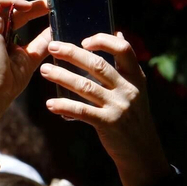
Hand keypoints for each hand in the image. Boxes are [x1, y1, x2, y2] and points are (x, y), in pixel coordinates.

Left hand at [41, 33, 170, 185]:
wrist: (141, 151)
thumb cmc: (133, 115)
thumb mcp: (136, 88)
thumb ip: (125, 64)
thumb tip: (118, 34)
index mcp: (135, 77)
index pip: (124, 50)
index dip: (104, 40)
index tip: (84, 40)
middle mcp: (128, 89)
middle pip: (98, 65)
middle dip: (72, 54)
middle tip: (52, 47)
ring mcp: (119, 106)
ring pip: (86, 86)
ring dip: (62, 77)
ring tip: (45, 71)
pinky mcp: (108, 124)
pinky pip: (82, 111)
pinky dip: (64, 106)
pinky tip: (50, 103)